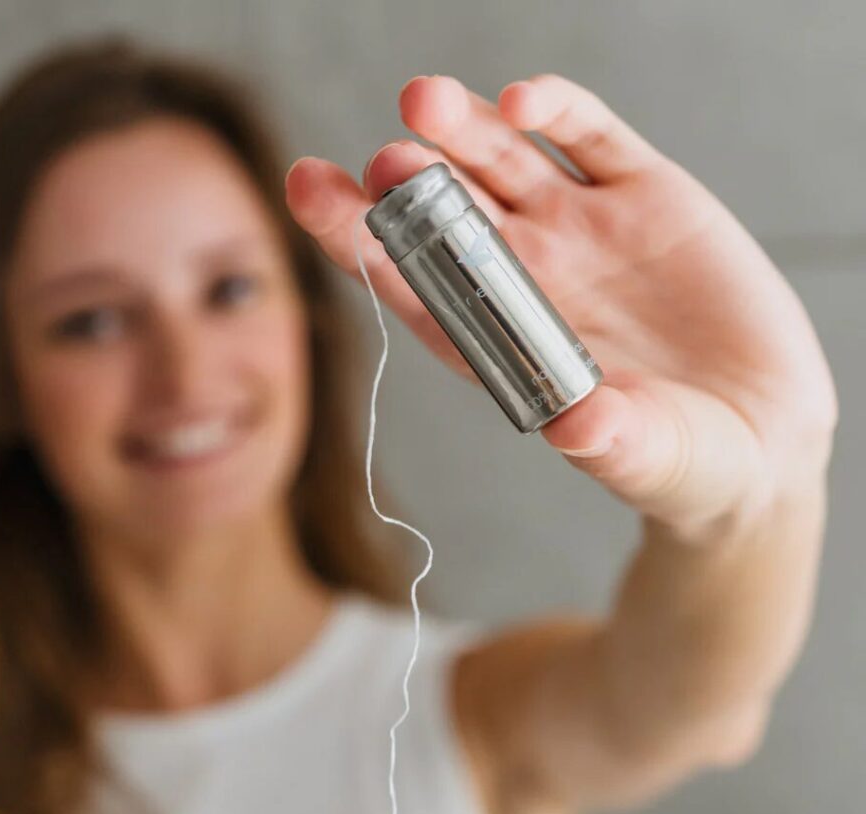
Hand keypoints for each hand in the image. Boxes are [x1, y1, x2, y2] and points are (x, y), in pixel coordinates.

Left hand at [284, 74, 838, 541]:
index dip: (358, 236)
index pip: (412, 282)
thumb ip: (613, 440)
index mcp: (496, 339)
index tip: (309, 191)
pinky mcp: (645, 194)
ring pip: (503, 162)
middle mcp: (525, 275)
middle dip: (410, 183)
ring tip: (424, 103)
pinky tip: (525, 102)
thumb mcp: (647, 457)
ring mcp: (580, 228)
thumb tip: (578, 425)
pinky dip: (559, 113)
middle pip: (445, 212)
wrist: (758, 431)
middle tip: (384, 161)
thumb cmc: (679, 458)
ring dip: (463, 131)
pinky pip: (591, 138)